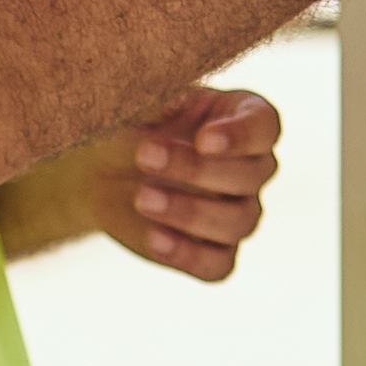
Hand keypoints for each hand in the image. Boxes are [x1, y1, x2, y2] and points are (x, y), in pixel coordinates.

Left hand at [102, 87, 279, 281]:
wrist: (101, 168)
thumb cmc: (130, 124)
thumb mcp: (138, 104)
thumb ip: (157, 100)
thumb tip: (176, 101)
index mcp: (240, 117)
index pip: (264, 126)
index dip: (242, 135)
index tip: (204, 140)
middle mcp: (249, 166)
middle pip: (251, 175)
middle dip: (198, 170)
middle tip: (145, 156)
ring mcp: (236, 212)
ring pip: (238, 221)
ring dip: (191, 212)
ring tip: (142, 198)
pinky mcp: (214, 251)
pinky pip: (219, 264)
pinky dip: (189, 255)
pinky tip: (155, 238)